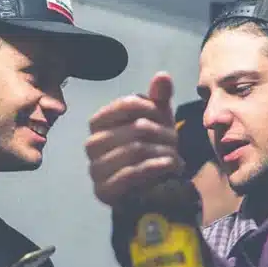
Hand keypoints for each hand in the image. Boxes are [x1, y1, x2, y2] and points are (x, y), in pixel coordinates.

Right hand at [85, 72, 183, 206]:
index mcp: (99, 122)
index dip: (151, 108)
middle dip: (162, 134)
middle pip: (135, 128)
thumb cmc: (151, 146)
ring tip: (175, 155)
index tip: (164, 118)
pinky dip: (156, 168)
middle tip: (176, 141)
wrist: (151, 187)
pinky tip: (171, 166)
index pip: (126, 104)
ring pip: (135, 150)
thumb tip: (163, 75)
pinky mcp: (103, 191)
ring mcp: (95, 168)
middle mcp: (91, 144)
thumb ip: (158, 97)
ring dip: (163, 152)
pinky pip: (131, 174)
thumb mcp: (157, 119)